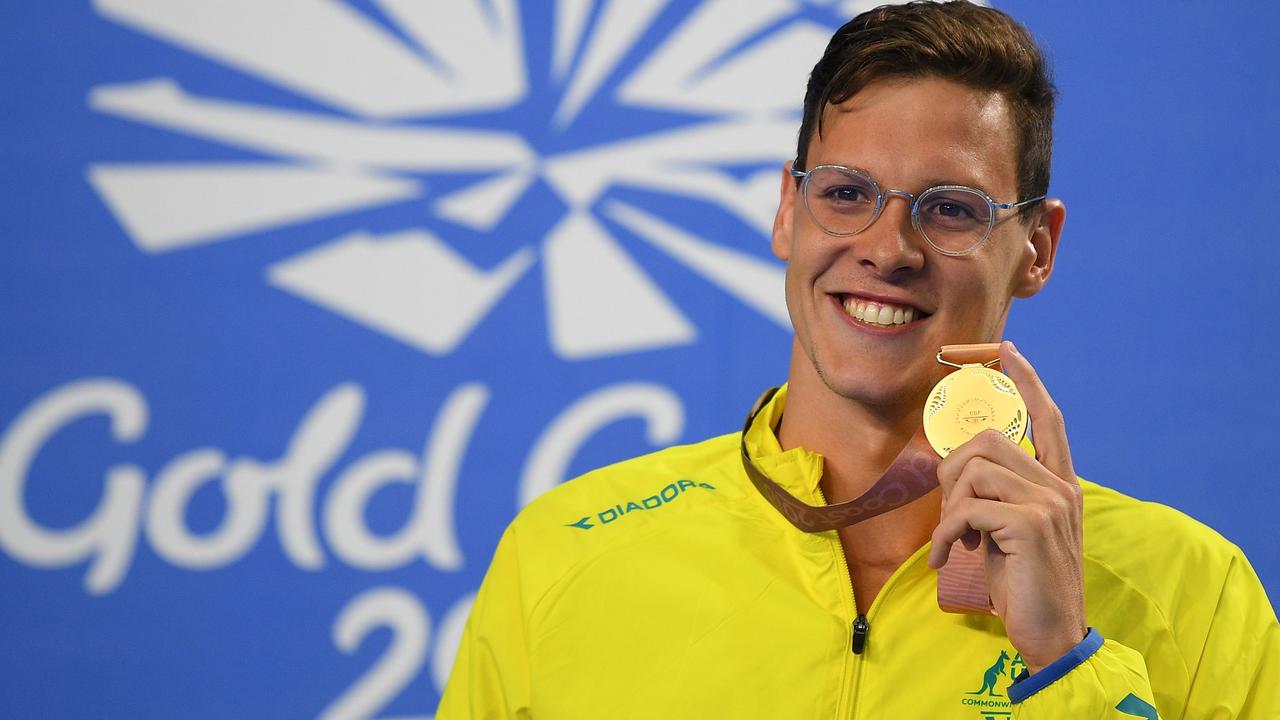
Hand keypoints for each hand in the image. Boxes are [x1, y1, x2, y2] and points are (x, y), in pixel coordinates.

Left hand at [927, 341, 1086, 672]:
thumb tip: (958, 469)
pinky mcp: (1031, 525)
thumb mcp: (1010, 531)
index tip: (1006, 350)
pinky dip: (945, 533)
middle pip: (990, 439)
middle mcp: (1060, 486)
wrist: (1052, 635)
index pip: (1047, 417)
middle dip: (953, 470)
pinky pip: (967, 508)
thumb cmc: (1024, 583)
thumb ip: (997, 495)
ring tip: (952, 540)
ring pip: (974, 470)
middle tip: (949, 511)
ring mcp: (1050, 503)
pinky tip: (947, 556)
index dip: (1026, 381)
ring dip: (948, 507)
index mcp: (1059, 483)